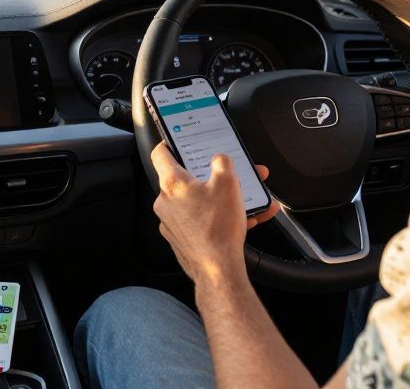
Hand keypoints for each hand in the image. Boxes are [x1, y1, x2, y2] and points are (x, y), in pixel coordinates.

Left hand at [151, 144, 280, 287]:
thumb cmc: (218, 229)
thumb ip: (222, 163)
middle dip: (213, 177)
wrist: (218, 270)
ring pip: (199, 203)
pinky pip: (202, 222)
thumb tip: (219, 159)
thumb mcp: (228, 183)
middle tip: (231, 175)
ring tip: (248, 200)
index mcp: (172, 184)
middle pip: (187, 180)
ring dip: (222, 199)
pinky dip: (220, 218)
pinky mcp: (182, 239)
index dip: (169, 143)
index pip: (161, 154)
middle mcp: (167, 203)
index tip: (175, 140)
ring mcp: (173, 223)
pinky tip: (245, 219)